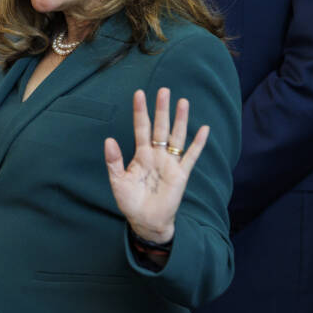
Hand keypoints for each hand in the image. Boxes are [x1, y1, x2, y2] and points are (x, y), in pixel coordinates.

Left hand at [105, 88, 209, 247]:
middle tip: (164, 90)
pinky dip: (198, 143)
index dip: (140, 111)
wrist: (147, 221)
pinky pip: (191, 156)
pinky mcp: (181, 174)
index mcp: (141, 154)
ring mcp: (170, 163)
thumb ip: (114, 161)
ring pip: (176, 136)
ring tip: (183, 102)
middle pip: (160, 127)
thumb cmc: (131, 202)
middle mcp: (157, 154)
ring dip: (180, 120)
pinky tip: (204, 129)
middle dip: (162, 109)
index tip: (139, 93)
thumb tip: (109, 140)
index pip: (141, 127)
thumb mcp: (118, 181)